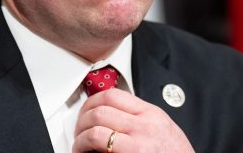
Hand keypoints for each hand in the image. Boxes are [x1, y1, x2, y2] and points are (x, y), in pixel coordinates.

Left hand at [72, 88, 193, 152]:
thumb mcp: (164, 129)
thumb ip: (141, 119)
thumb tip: (114, 115)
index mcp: (152, 114)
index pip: (113, 95)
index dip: (92, 102)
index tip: (87, 111)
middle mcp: (145, 124)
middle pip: (101, 109)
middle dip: (82, 119)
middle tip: (79, 130)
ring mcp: (138, 142)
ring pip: (96, 126)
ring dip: (81, 135)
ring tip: (80, 145)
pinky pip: (100, 144)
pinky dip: (84, 147)